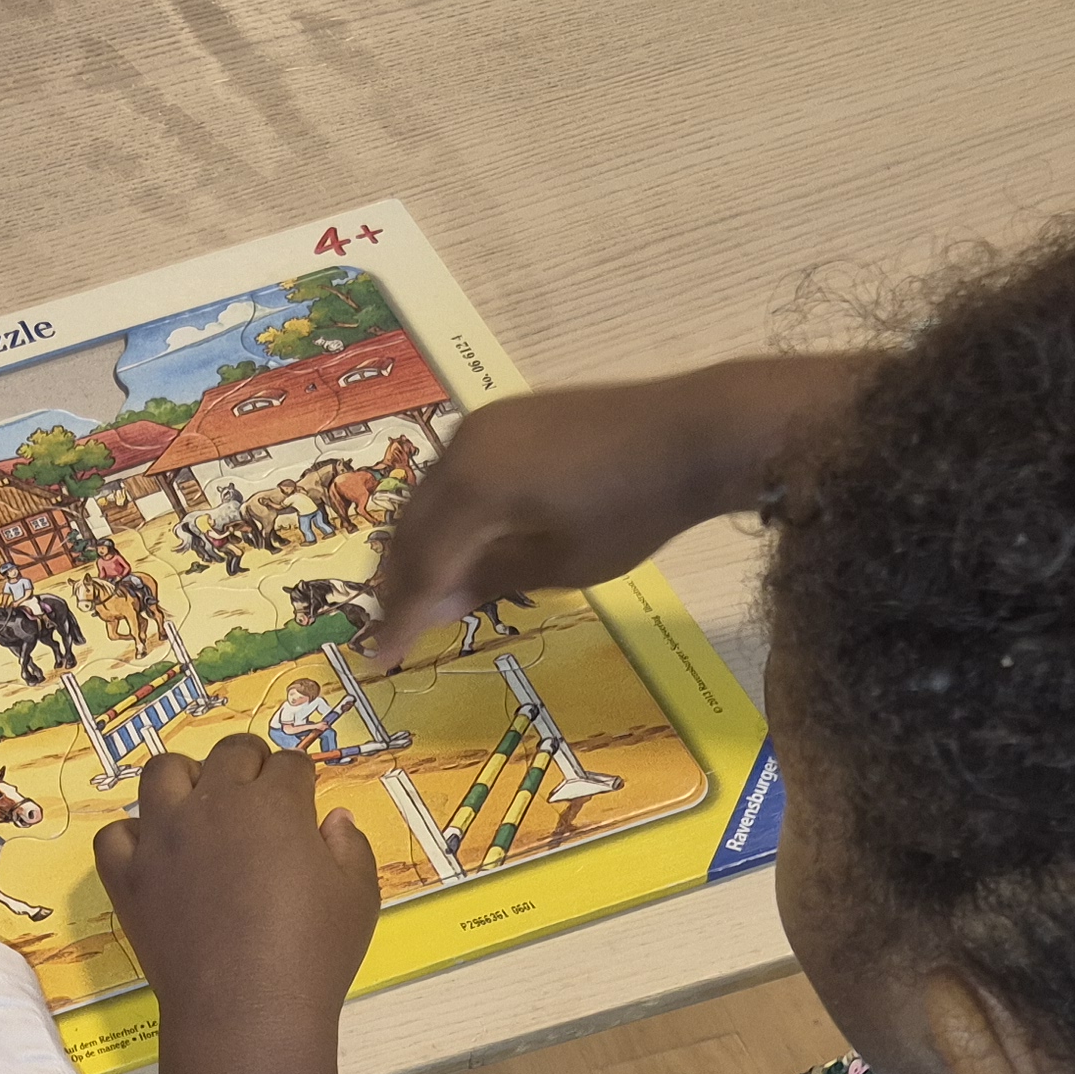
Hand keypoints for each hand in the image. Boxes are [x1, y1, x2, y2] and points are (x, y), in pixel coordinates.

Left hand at [94, 736, 378, 1073]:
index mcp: (274, 804)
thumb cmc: (312, 955)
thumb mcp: (358, 898)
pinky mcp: (129, 875)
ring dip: (186, 779)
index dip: (300, 780)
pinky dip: (133, 837)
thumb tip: (333, 818)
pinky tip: (153, 853)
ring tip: (199, 805)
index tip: (302, 798)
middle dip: (250, 764)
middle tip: (257, 794)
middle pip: (229, 753)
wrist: (245, 1010)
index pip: (290, 765)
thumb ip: (349, 848)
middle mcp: (214, 806)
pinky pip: (115, 834)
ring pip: (162, 772)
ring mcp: (163, 837)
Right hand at [360, 354, 876, 664]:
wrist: (695, 431)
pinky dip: (448, 514)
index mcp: (474, 487)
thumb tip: (434, 603)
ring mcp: (483, 425)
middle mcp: (463, 448)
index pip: (424, 565)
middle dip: (400, 581)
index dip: (401, 616)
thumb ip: (490, 580)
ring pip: (429, 498)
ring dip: (420, 547)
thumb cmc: (636, 509)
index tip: (379, 657)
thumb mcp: (564, 564)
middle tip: (391, 629)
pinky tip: (457, 542)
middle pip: (412, 527)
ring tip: (419, 593)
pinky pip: (455, 473)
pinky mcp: (505, 416)